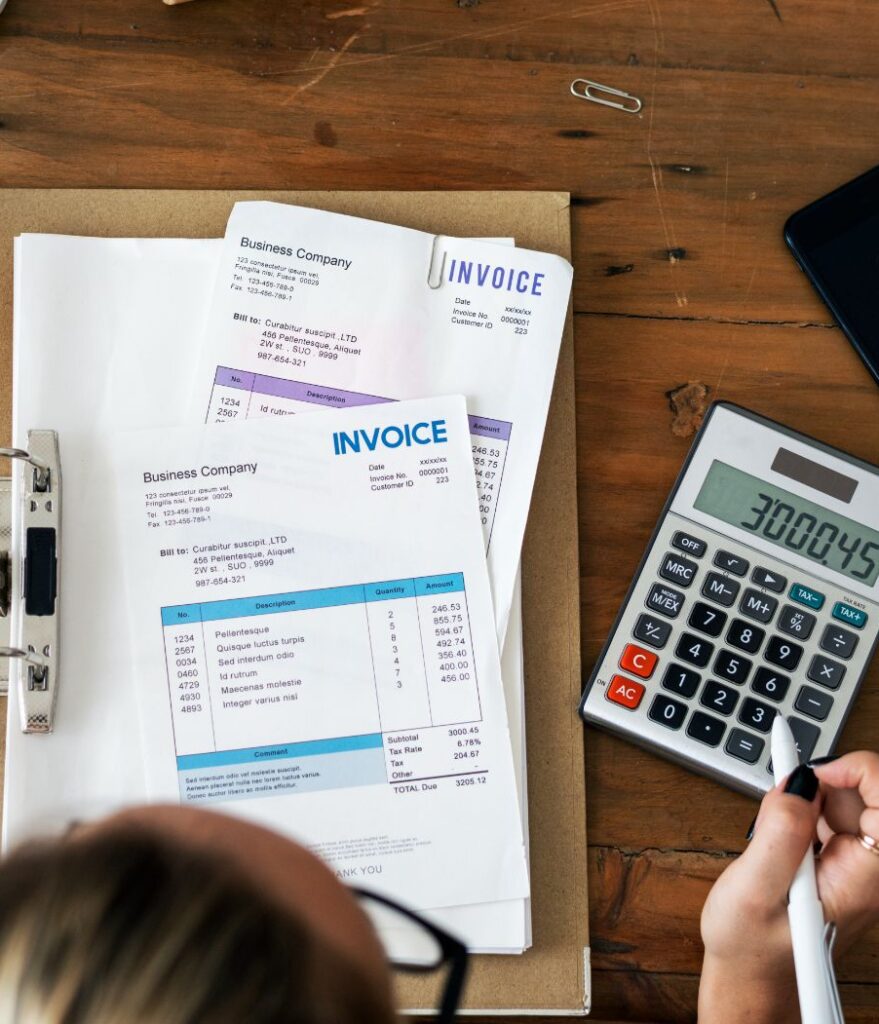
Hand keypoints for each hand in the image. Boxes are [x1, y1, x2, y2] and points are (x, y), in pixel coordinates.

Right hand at [698, 751, 878, 1022]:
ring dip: (808, 799)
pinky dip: (802, 811)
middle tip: (779, 806)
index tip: (813, 773)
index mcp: (863, 880)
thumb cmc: (751, 951)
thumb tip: (799, 783)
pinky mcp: (840, 860)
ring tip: (772, 836)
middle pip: (868, 795)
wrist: (751, 984)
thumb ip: (779, 834)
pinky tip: (777, 840)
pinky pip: (831, 815)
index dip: (860, 772)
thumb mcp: (752, 890)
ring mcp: (856, 865)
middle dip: (822, 784)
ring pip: (848, 800)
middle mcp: (869, 870)